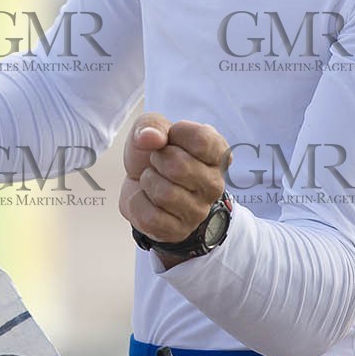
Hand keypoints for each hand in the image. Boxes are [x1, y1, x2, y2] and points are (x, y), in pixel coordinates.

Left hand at [119, 113, 228, 246]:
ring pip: (164, 193)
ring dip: (148, 181)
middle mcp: (214, 184)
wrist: (140, 184)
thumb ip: (151, 125)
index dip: (176, 133)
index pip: (201, 139)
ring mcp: (198, 211)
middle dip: (157, 159)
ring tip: (153, 180)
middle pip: (179, 167)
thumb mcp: (151, 128)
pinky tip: (147, 198)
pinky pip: (149, 216)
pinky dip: (138, 203)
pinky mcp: (178, 230)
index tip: (170, 139)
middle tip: (158, 161)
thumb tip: (151, 137)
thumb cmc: (153, 153)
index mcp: (217, 154)